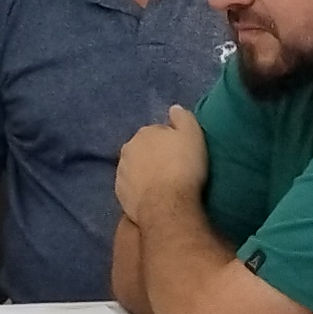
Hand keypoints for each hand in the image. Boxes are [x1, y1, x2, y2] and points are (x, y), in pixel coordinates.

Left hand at [114, 106, 210, 222]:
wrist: (167, 205)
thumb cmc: (184, 168)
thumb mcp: (193, 136)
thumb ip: (183, 118)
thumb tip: (174, 108)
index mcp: (145, 132)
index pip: (158, 133)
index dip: (170, 143)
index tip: (180, 155)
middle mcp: (128, 148)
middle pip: (144, 149)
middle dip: (154, 156)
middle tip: (172, 169)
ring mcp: (121, 171)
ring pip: (135, 168)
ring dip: (144, 172)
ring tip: (161, 185)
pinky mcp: (119, 193)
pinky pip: (131, 186)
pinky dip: (138, 188)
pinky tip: (151, 196)